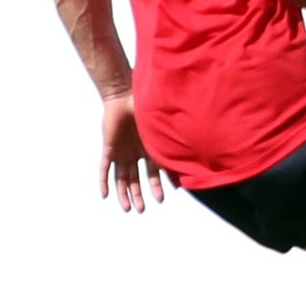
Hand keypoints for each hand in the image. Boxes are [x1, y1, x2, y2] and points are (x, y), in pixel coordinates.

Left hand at [96, 94, 164, 213]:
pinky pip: (104, 169)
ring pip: (122, 178)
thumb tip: (201, 126)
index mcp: (150, 147)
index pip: (158, 169)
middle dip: (140, 194)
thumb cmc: (145, 105)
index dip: (163, 182)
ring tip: (128, 209)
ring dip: (124, 193)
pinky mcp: (108, 149)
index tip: (171, 194)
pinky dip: (104, 181)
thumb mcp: (161, 121)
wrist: (123, 95)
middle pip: (137, 178)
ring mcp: (121, 152)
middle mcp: (135, 153)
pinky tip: (105, 195)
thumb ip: (175, 128)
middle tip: (143, 210)